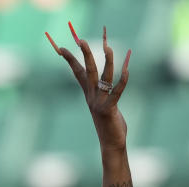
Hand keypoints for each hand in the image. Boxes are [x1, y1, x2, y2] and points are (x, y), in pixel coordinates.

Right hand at [46, 23, 130, 151]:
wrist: (111, 145)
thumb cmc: (110, 125)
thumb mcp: (106, 106)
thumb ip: (106, 94)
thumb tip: (106, 83)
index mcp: (89, 95)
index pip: (77, 73)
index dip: (70, 60)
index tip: (61, 48)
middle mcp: (91, 97)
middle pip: (87, 71)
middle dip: (85, 55)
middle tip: (81, 40)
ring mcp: (99, 103)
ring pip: (103, 78)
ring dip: (107, 61)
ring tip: (108, 47)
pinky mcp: (109, 110)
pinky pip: (116, 92)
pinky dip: (122, 81)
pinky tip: (127, 69)